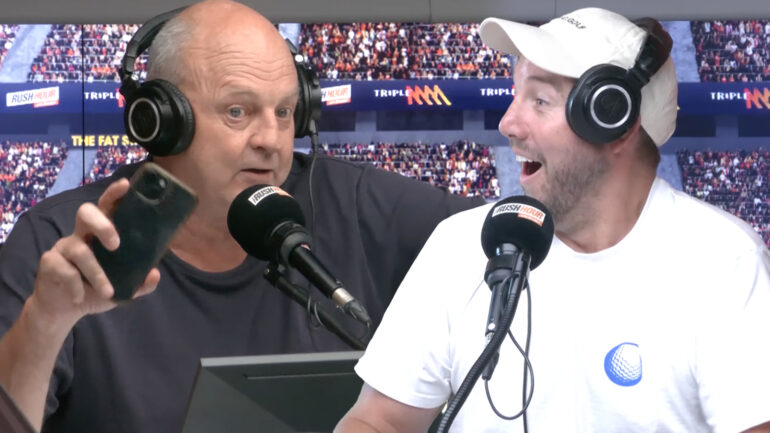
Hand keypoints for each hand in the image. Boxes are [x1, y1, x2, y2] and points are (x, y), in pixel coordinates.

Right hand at [27, 178, 159, 328]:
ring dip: (96, 273)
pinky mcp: (49, 262)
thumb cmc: (96, 290)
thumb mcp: (123, 289)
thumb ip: (141, 283)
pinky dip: (76, 286)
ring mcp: (63, 247)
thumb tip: (155, 273)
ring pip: (79, 250)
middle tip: (116, 244)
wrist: (65, 309)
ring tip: (108, 291)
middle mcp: (81, 234)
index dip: (114, 194)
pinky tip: (80, 297)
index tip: (126, 185)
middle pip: (85, 213)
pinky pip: (65, 270)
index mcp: (100, 234)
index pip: (106, 207)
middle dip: (102, 224)